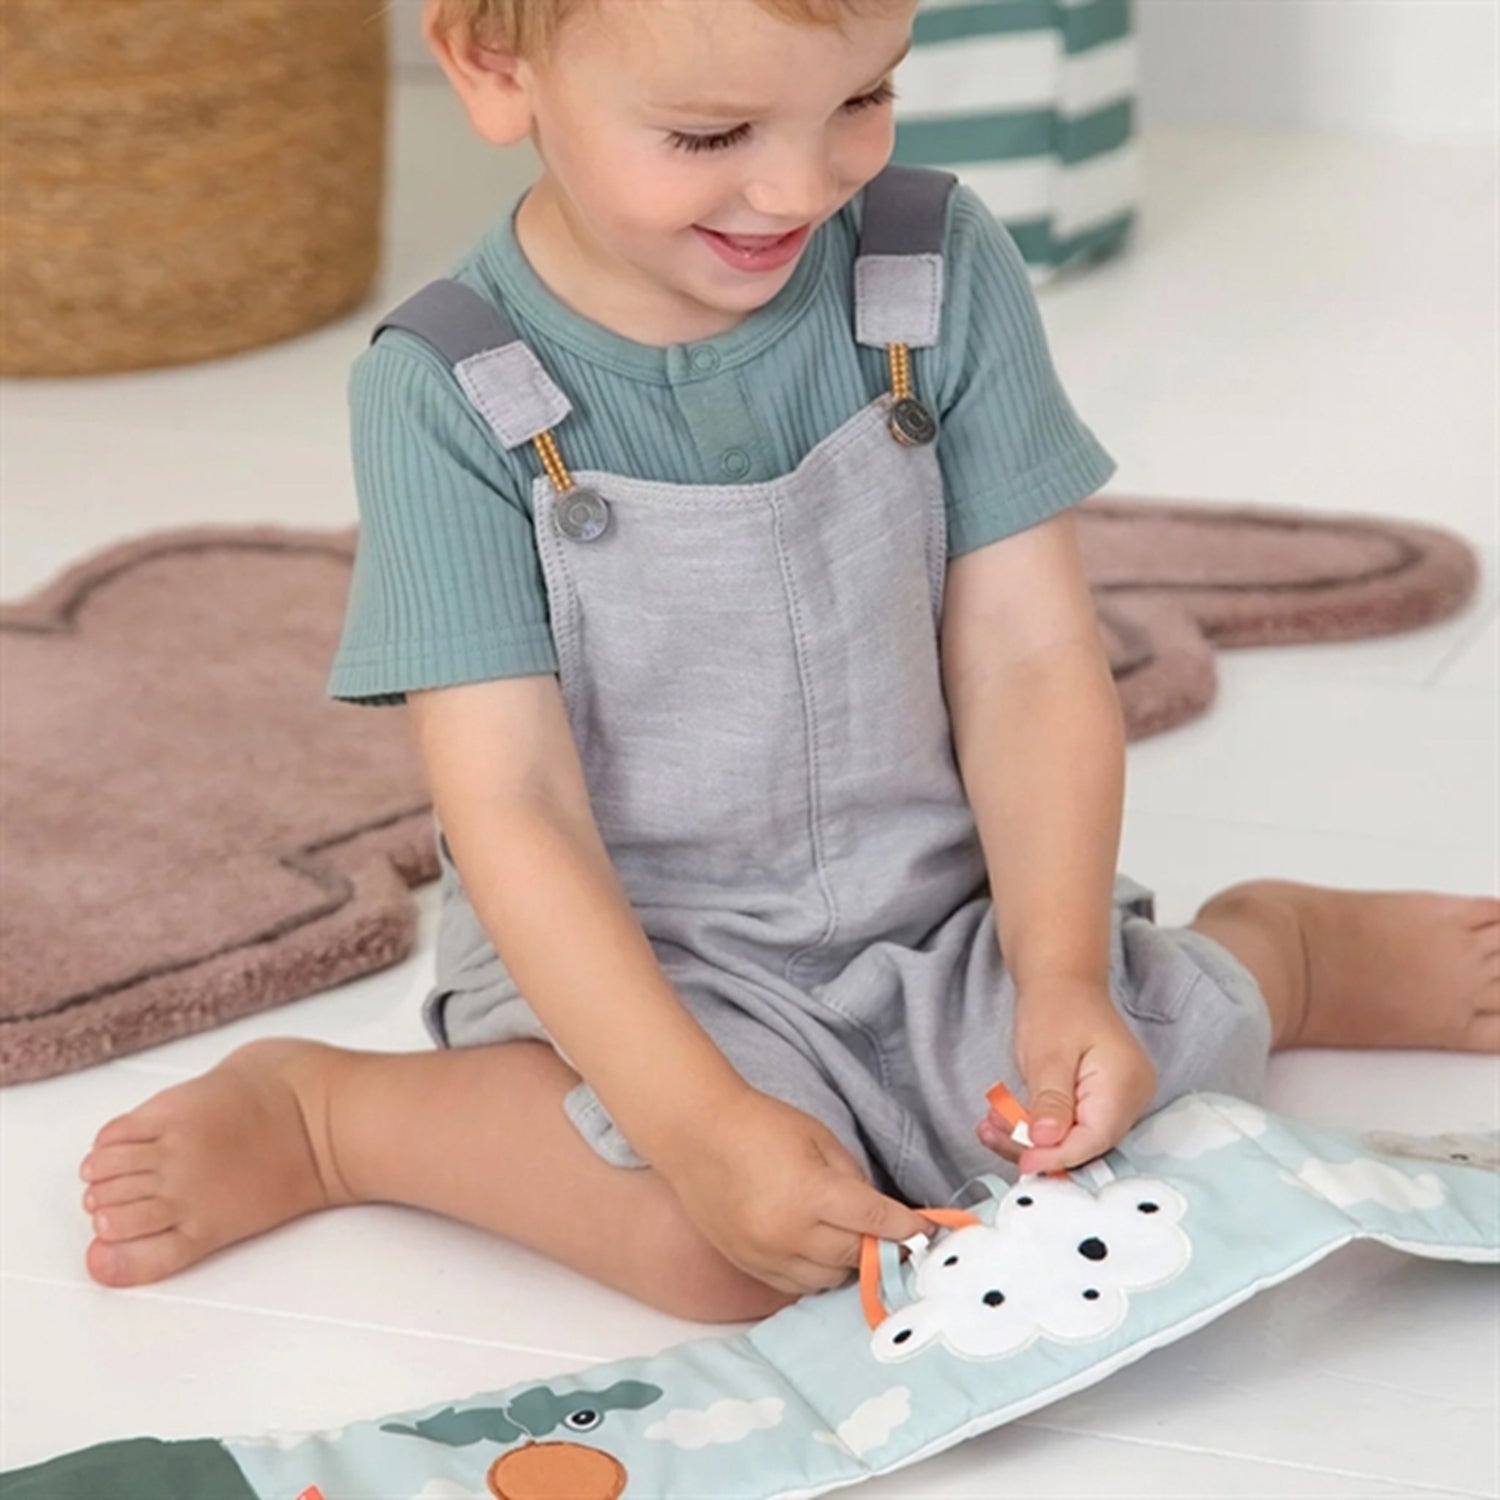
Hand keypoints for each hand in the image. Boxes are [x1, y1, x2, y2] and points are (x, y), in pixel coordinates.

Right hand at [652, 1087, 934, 1298]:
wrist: (696, 1134)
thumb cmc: (760, 1125)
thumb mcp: (818, 1138)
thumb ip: (853, 1178)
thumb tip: (877, 1212)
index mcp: (812, 1194)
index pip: (874, 1221)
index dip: (907, 1228)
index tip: (927, 1232)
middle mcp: (790, 1233)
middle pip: (854, 1256)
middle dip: (879, 1246)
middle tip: (893, 1237)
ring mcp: (767, 1254)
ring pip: (827, 1279)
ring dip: (848, 1263)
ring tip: (852, 1240)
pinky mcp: (749, 1265)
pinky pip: (796, 1286)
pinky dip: (816, 1273)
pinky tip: (820, 1251)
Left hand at [979, 980, 1155, 1173]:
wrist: (1061, 982)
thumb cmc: (1056, 1006)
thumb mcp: (1046, 1054)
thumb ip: (1050, 1101)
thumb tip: (1047, 1142)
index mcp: (1125, 1085)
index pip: (1094, 1140)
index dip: (1057, 1156)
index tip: (1023, 1162)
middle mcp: (1130, 1099)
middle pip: (1084, 1144)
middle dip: (1036, 1146)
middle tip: (993, 1135)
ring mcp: (1118, 1102)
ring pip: (1073, 1139)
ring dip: (1029, 1136)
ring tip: (991, 1124)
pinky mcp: (1101, 1103)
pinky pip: (1070, 1126)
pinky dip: (1037, 1125)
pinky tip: (1005, 1118)